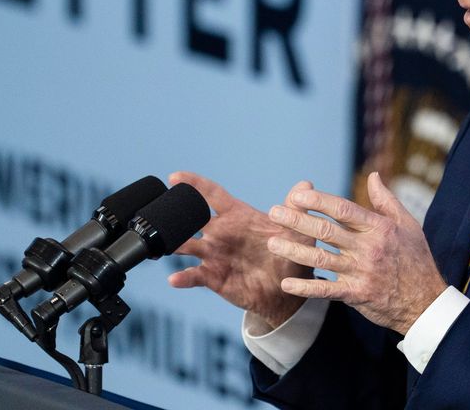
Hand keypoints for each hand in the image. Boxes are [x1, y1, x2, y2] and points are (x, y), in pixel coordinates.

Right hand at [167, 172, 315, 327]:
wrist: (286, 293)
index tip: (175, 176)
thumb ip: (296, 211)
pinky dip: (183, 277)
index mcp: (237, 216)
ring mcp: (214, 255)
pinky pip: (194, 276)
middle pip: (193, 218)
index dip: (195, 184)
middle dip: (178, 212)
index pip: (212, 195)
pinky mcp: (213, 277)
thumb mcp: (296, 234)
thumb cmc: (290, 257)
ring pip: (186, 245)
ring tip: (165, 244)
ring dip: (174, 243)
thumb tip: (305, 185)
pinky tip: (175, 279)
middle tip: (164, 208)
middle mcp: (220, 233)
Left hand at [267, 171, 447, 333]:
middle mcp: (368, 248)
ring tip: (272, 242)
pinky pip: (327, 290)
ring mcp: (361, 272)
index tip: (297, 195)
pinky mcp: (357, 295)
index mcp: (378, 228)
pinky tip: (286, 283)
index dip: (318, 201)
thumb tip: (373, 175)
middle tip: (273, 212)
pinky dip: (305, 287)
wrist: (426, 301)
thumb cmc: (416, 258)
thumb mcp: (408, 224)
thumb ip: (386, 200)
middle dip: (297, 220)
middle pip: (326, 231)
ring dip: (293, 250)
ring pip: (321, 259)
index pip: (343, 209)